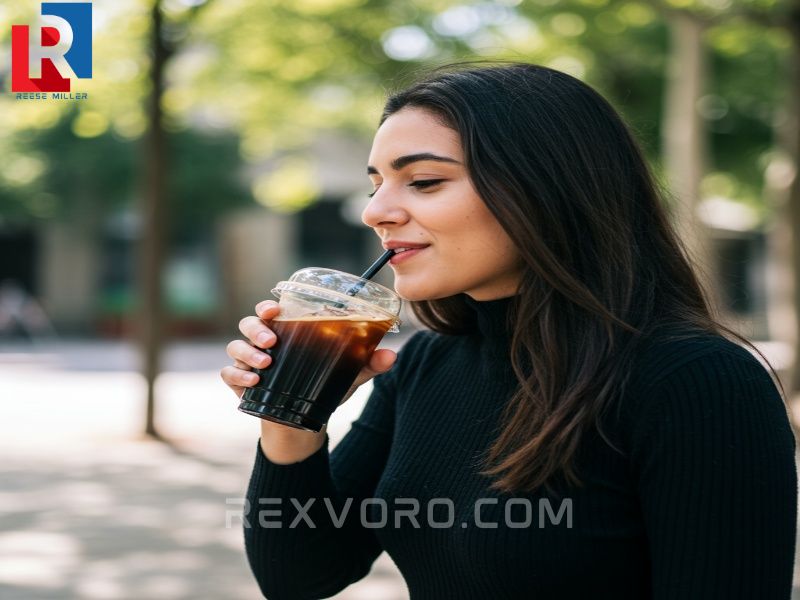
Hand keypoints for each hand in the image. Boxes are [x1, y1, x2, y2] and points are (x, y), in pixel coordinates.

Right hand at [221, 300, 397, 403]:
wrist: (303, 425)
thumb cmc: (323, 389)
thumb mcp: (348, 375)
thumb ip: (368, 364)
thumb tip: (391, 355)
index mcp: (287, 332)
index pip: (270, 310)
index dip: (268, 306)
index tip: (275, 309)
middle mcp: (264, 343)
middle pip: (248, 323)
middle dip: (256, 328)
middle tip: (272, 340)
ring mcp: (249, 363)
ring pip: (236, 347)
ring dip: (248, 353)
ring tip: (266, 365)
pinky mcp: (240, 385)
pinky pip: (229, 375)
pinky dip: (237, 377)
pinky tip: (253, 383)